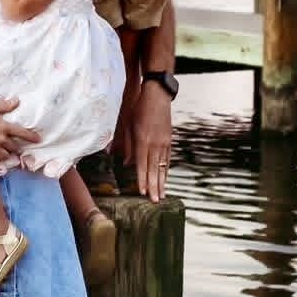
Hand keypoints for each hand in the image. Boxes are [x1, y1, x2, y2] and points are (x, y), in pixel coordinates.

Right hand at [0, 96, 40, 162]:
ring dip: (7, 155)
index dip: (32, 137)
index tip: (38, 139)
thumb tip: (17, 101)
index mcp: (4, 127)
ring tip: (7, 154)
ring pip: (5, 156)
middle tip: (18, 147)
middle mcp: (0, 139)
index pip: (22, 133)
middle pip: (14, 148)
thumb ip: (4, 106)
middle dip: (17, 148)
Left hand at [130, 79, 174, 201]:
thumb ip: (128, 145)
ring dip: (161, 182)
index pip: (141, 164)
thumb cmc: (139, 108)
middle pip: (153, 169)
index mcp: (142, 139)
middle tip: (155, 201)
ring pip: (162, 166)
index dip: (142, 179)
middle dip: (153, 186)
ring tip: (161, 195)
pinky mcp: (169, 140)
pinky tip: (165, 180)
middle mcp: (154, 143)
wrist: (157, 95)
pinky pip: (167, 159)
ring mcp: (163, 142)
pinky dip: (166, 171)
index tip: (142, 192)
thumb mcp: (128, 125)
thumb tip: (127, 163)